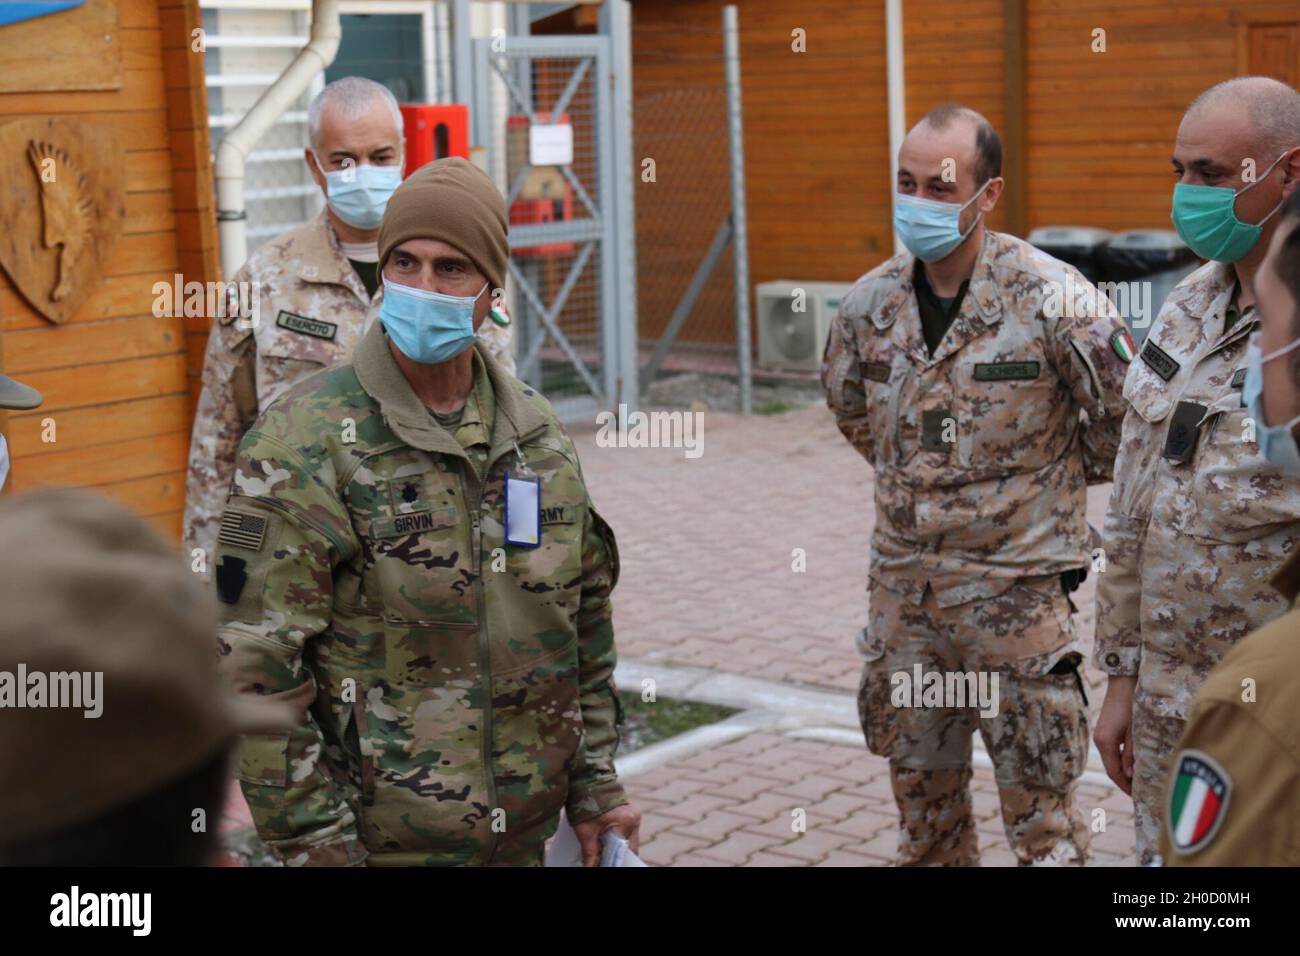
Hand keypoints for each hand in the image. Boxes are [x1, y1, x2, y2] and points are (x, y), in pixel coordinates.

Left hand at [572, 803, 640, 866]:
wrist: (586, 778)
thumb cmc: (585, 801)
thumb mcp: (585, 831)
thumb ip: (590, 853)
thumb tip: (590, 868)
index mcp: (627, 821)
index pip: (625, 852)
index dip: (614, 862)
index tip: (604, 865)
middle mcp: (635, 818)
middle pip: (628, 848)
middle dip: (616, 856)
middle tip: (603, 861)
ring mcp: (634, 814)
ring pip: (628, 841)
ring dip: (617, 848)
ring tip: (603, 853)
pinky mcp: (629, 812)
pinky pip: (626, 832)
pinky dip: (617, 839)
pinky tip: (606, 843)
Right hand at [1094, 675, 1135, 794]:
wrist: (1124, 682)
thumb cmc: (1132, 705)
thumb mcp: (1135, 731)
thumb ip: (1132, 753)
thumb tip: (1129, 775)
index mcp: (1105, 742)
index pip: (1114, 772)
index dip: (1125, 786)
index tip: (1138, 797)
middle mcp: (1100, 740)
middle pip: (1111, 768)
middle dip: (1124, 782)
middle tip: (1140, 793)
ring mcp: (1101, 735)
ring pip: (1111, 760)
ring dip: (1123, 772)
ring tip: (1139, 782)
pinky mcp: (1106, 730)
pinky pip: (1112, 751)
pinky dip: (1121, 761)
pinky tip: (1133, 764)